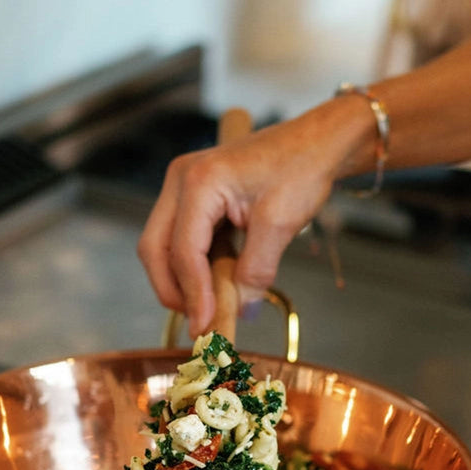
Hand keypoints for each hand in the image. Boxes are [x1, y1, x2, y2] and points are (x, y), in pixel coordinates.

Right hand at [137, 115, 340, 337]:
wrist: (315, 144)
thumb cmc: (301, 169)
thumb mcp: (280, 224)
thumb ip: (256, 270)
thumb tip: (238, 309)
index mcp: (200, 181)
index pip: (183, 250)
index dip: (193, 293)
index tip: (205, 326)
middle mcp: (181, 180)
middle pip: (155, 248)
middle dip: (173, 290)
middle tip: (199, 322)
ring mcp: (183, 187)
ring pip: (162, 246)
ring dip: (182, 280)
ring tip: (209, 306)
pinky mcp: (194, 198)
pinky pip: (181, 239)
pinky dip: (193, 266)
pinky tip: (215, 284)